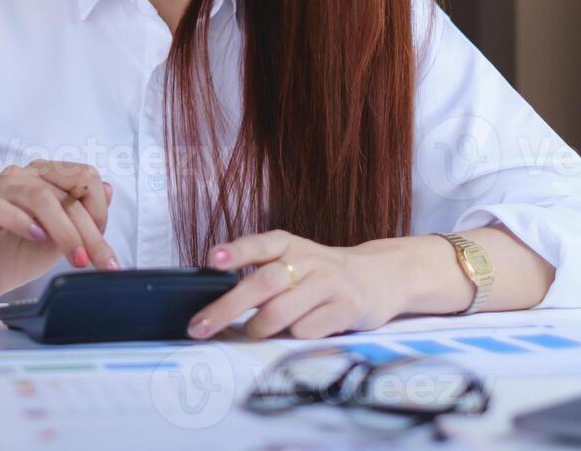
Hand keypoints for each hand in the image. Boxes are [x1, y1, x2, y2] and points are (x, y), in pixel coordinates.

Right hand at [0, 160, 118, 302]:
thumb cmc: (24, 252)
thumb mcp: (65, 236)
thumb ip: (85, 215)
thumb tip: (109, 190)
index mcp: (47, 174)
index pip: (85, 177)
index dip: (100, 210)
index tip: (102, 246)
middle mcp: (24, 175)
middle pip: (67, 192)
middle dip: (88, 232)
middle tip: (98, 262)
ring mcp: (0, 189)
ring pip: (40, 198)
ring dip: (64, 231)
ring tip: (75, 258)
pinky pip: (3, 208)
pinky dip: (24, 223)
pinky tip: (37, 238)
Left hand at [187, 230, 400, 340]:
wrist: (380, 275)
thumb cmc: (321, 273)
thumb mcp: (292, 260)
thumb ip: (260, 272)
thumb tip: (217, 300)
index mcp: (288, 244)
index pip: (258, 245)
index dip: (235, 252)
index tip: (213, 260)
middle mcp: (308, 260)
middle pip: (262, 284)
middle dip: (227, 308)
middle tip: (200, 327)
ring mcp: (329, 283)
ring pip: (283, 309)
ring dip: (260, 327)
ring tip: (252, 333)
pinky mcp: (348, 307)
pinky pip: (311, 328)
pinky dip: (294, 336)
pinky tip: (294, 334)